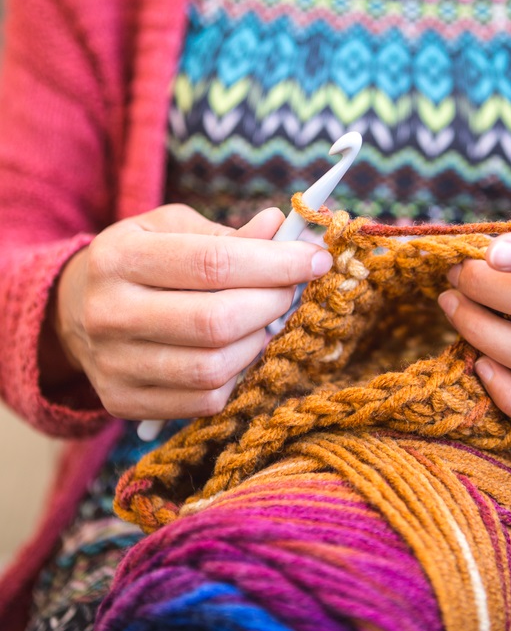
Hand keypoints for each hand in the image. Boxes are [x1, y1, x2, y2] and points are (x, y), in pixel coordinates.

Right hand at [51, 205, 331, 420]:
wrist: (75, 311)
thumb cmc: (139, 259)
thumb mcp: (172, 228)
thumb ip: (228, 234)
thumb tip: (282, 228)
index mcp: (120, 257)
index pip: (213, 263)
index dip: (275, 263)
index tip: (315, 259)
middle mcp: (110, 313)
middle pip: (215, 321)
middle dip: (273, 304)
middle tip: (295, 289)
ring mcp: (114, 365)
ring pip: (212, 368)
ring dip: (260, 343)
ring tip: (269, 319)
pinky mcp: (122, 403)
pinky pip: (202, 400)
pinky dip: (238, 376)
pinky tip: (243, 349)